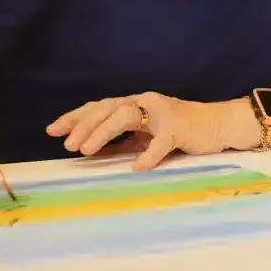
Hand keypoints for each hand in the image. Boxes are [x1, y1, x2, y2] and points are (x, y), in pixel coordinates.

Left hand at [46, 92, 236, 170]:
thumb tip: (94, 151)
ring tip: (86, 149)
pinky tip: (136, 167)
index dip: (76, 117)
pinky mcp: (179, 129)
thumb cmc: (183, 131)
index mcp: (136, 104)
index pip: (100, 107)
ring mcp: (162, 114)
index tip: (51, 130)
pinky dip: (148, 155)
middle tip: (66, 143)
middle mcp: (146, 103)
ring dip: (103, 132)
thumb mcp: (147, 136)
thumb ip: (125, 141)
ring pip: (126, 116)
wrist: (219, 125)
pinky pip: (160, 142)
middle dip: (84, 124)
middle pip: (108, 107)